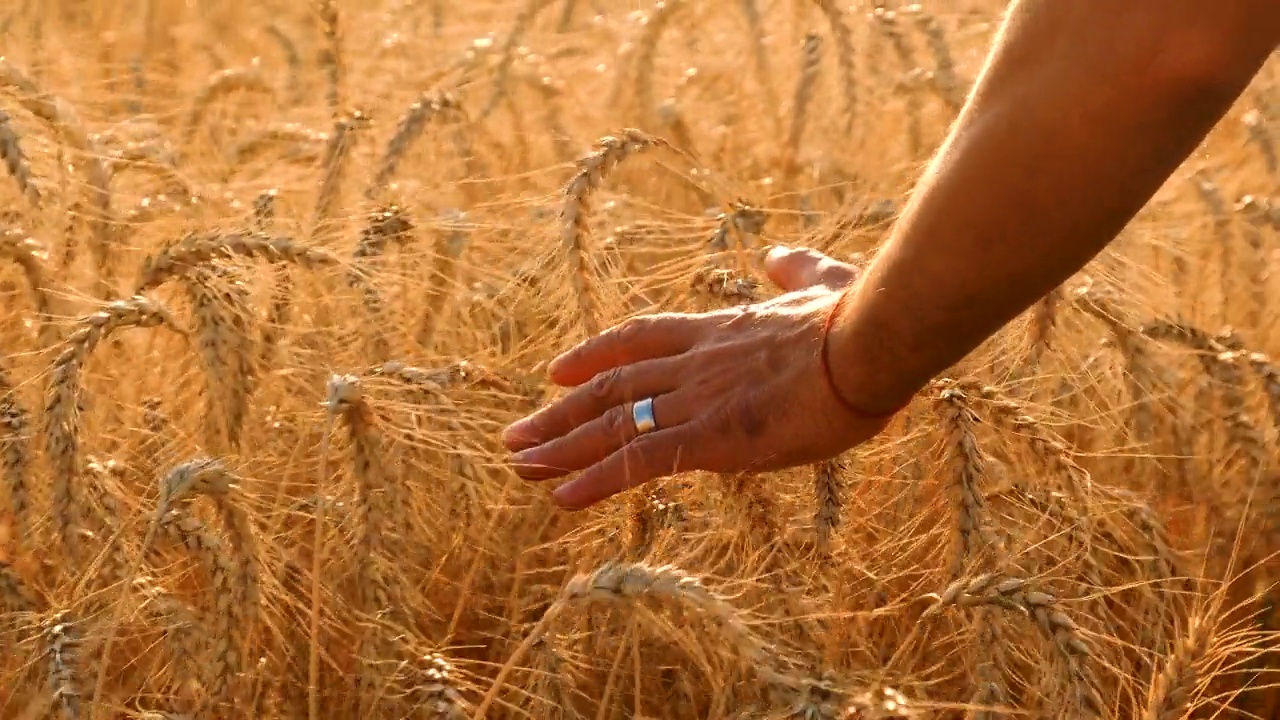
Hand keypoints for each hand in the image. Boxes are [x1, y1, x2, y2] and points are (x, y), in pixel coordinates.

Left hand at [502, 246, 894, 509]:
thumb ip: (795, 270)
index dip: (592, 356)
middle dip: (558, 411)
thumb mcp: (824, 282)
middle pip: (609, 386)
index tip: (555, 370)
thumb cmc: (858, 317)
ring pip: (611, 424)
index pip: (639, 340)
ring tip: (517, 462)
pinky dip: (594, 480)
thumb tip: (777, 254)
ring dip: (560, 446)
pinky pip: (638, 461)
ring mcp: (698, 399)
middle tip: (515, 432)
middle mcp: (694, 364)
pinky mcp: (711, 437)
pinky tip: (559, 499)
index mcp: (717, 332)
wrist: (871, 341)